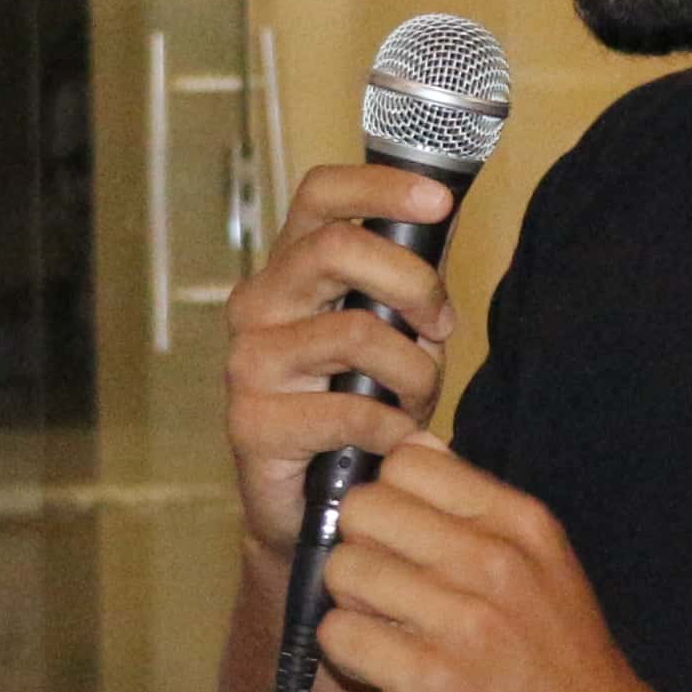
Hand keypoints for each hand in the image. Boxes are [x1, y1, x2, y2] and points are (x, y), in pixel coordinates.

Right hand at [220, 159, 463, 561]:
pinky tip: (399, 440)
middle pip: (339, 249)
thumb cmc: (357, 407)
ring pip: (356, 332)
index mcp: (289, 269)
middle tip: (441, 327)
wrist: (311, 505)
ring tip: (420, 401)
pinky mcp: (253, 423)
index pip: (321, 195)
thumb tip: (443, 215)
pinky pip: (350, 410)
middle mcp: (258, 305)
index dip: (381, 186)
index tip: (439, 200)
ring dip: (414, 370)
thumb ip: (406, 281)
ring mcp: (248, 363)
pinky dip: (394, 427)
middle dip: (414, 283)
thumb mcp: (390, 331)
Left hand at [306, 436, 686, 691]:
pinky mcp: (433, 682)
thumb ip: (480, 509)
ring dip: (351, 605)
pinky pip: (340, 637)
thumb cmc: (567, 663)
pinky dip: (349, 654)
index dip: (389, 499)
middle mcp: (494, 561)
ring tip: (388, 633)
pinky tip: (384, 669)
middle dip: (361, 548)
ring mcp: (464, 622)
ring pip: (343, 569)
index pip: (406, 461)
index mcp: (521, 523)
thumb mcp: (546, 564)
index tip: (402, 540)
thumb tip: (412, 447)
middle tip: (386, 592)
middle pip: (364, 509)